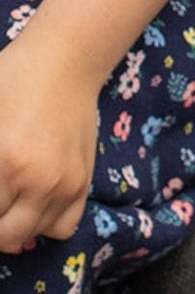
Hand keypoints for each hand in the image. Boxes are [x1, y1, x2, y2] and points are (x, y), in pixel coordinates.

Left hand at [0, 33, 97, 253]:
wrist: (67, 60)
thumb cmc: (12, 82)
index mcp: (7, 165)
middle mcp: (41, 182)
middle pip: (4, 236)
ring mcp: (67, 183)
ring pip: (29, 236)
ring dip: (12, 225)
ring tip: (6, 198)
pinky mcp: (84, 179)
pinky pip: (64, 225)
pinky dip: (44, 223)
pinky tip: (31, 201)